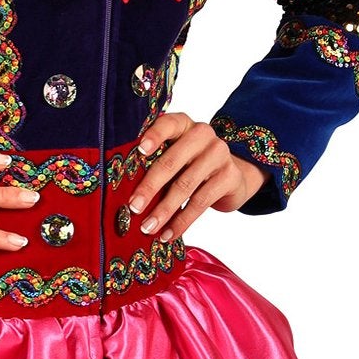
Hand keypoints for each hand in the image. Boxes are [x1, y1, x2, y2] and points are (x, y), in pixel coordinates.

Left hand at [130, 112, 264, 233]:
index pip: (168, 124)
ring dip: (164, 210)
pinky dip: (182, 221)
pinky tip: (169, 234)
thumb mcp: (175, 158)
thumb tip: (126, 195)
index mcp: (184, 125)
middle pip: (171, 162)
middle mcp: (203, 135)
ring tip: (148, 227)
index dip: (154, 136)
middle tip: (134, 207)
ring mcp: (219, 154)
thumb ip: (155, 165)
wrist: (232, 177)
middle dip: (150, 187)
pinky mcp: (229, 177)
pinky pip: (201, 202)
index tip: (139, 151)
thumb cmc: (192, 166)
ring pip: (185, 185)